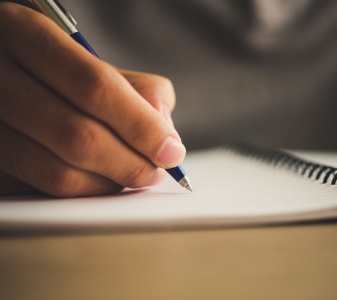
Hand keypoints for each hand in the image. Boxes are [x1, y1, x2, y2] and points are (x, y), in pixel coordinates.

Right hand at [0, 3, 184, 196]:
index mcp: (24, 33)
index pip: (95, 86)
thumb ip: (138, 88)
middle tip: (156, 171)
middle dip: (130, 163)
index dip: (141, 125)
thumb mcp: (92, 59)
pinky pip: (41, 189)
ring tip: (132, 176)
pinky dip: (83, 191)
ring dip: (109, 183)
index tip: (172, 151)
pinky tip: (100, 179)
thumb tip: (165, 135)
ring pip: (57, 172)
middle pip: (77, 135)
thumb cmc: (54, 67)